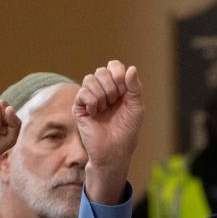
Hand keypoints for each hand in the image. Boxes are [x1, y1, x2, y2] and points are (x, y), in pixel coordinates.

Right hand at [73, 60, 143, 201]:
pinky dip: (92, 102)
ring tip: (105, 109)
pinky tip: (95, 113)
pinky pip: (83, 92)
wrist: (114, 151)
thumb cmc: (127, 131)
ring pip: (90, 78)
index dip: (117, 73)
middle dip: (111, 86)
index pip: (114, 66)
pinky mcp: (79, 107)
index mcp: (118, 88)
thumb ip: (135, 87)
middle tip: (114, 102)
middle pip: (101, 71)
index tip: (123, 88)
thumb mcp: (137, 108)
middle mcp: (103, 91)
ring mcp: (90, 98)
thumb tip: (131, 68)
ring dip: (102, 94)